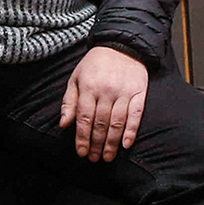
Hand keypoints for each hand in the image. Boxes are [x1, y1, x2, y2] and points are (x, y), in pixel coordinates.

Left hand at [59, 45, 148, 161]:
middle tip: (94, 159)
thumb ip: (69, 102)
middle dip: (96, 144)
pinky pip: (136, 115)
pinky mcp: (139, 92)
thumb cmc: (95, 64)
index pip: (84, 118)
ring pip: (117, 122)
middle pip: (100, 124)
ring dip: (112, 143)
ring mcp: (124, 92)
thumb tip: (64, 124)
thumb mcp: (76, 78)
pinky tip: (126, 144)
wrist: (121, 45)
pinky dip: (131, 131)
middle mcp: (106, 91)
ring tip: (107, 157)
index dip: (82, 138)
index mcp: (89, 87)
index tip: (81, 152)